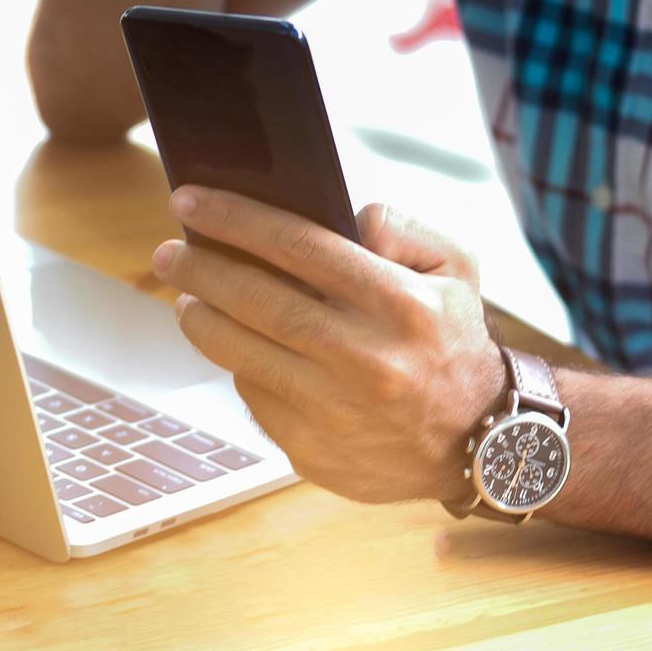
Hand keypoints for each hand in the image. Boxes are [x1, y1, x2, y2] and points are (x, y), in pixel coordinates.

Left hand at [151, 186, 504, 503]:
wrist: (481, 444)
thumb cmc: (454, 344)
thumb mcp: (456, 270)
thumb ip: (401, 227)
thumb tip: (341, 218)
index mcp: (398, 304)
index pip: (297, 245)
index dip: (234, 219)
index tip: (190, 200)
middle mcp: (364, 358)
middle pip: (256, 300)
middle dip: (200, 269)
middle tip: (170, 252)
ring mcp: (334, 410)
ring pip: (240, 352)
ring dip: (201, 319)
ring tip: (188, 297)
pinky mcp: (312, 450)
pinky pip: (254, 397)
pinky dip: (238, 366)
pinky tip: (236, 347)